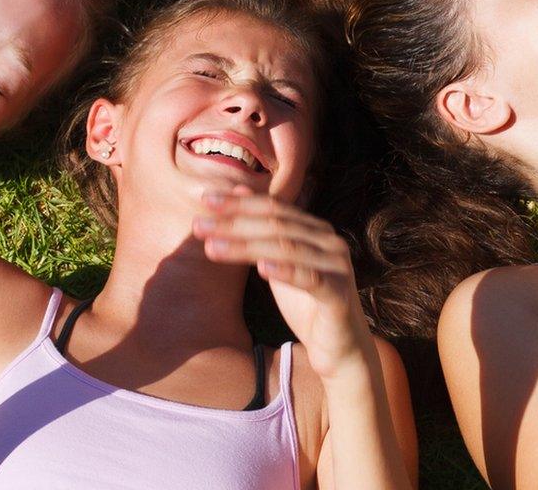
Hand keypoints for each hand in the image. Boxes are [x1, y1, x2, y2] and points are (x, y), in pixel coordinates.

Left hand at [195, 190, 374, 382]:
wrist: (338, 347)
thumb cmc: (306, 303)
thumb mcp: (278, 263)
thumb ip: (262, 230)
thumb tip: (238, 190)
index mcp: (314, 229)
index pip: (273, 207)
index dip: (239, 203)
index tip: (204, 200)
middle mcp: (329, 241)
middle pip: (276, 224)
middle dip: (234, 223)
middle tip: (198, 224)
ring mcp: (337, 265)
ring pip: (287, 248)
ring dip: (246, 246)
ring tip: (212, 247)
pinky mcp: (339, 294)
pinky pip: (311, 279)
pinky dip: (286, 272)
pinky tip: (261, 268)